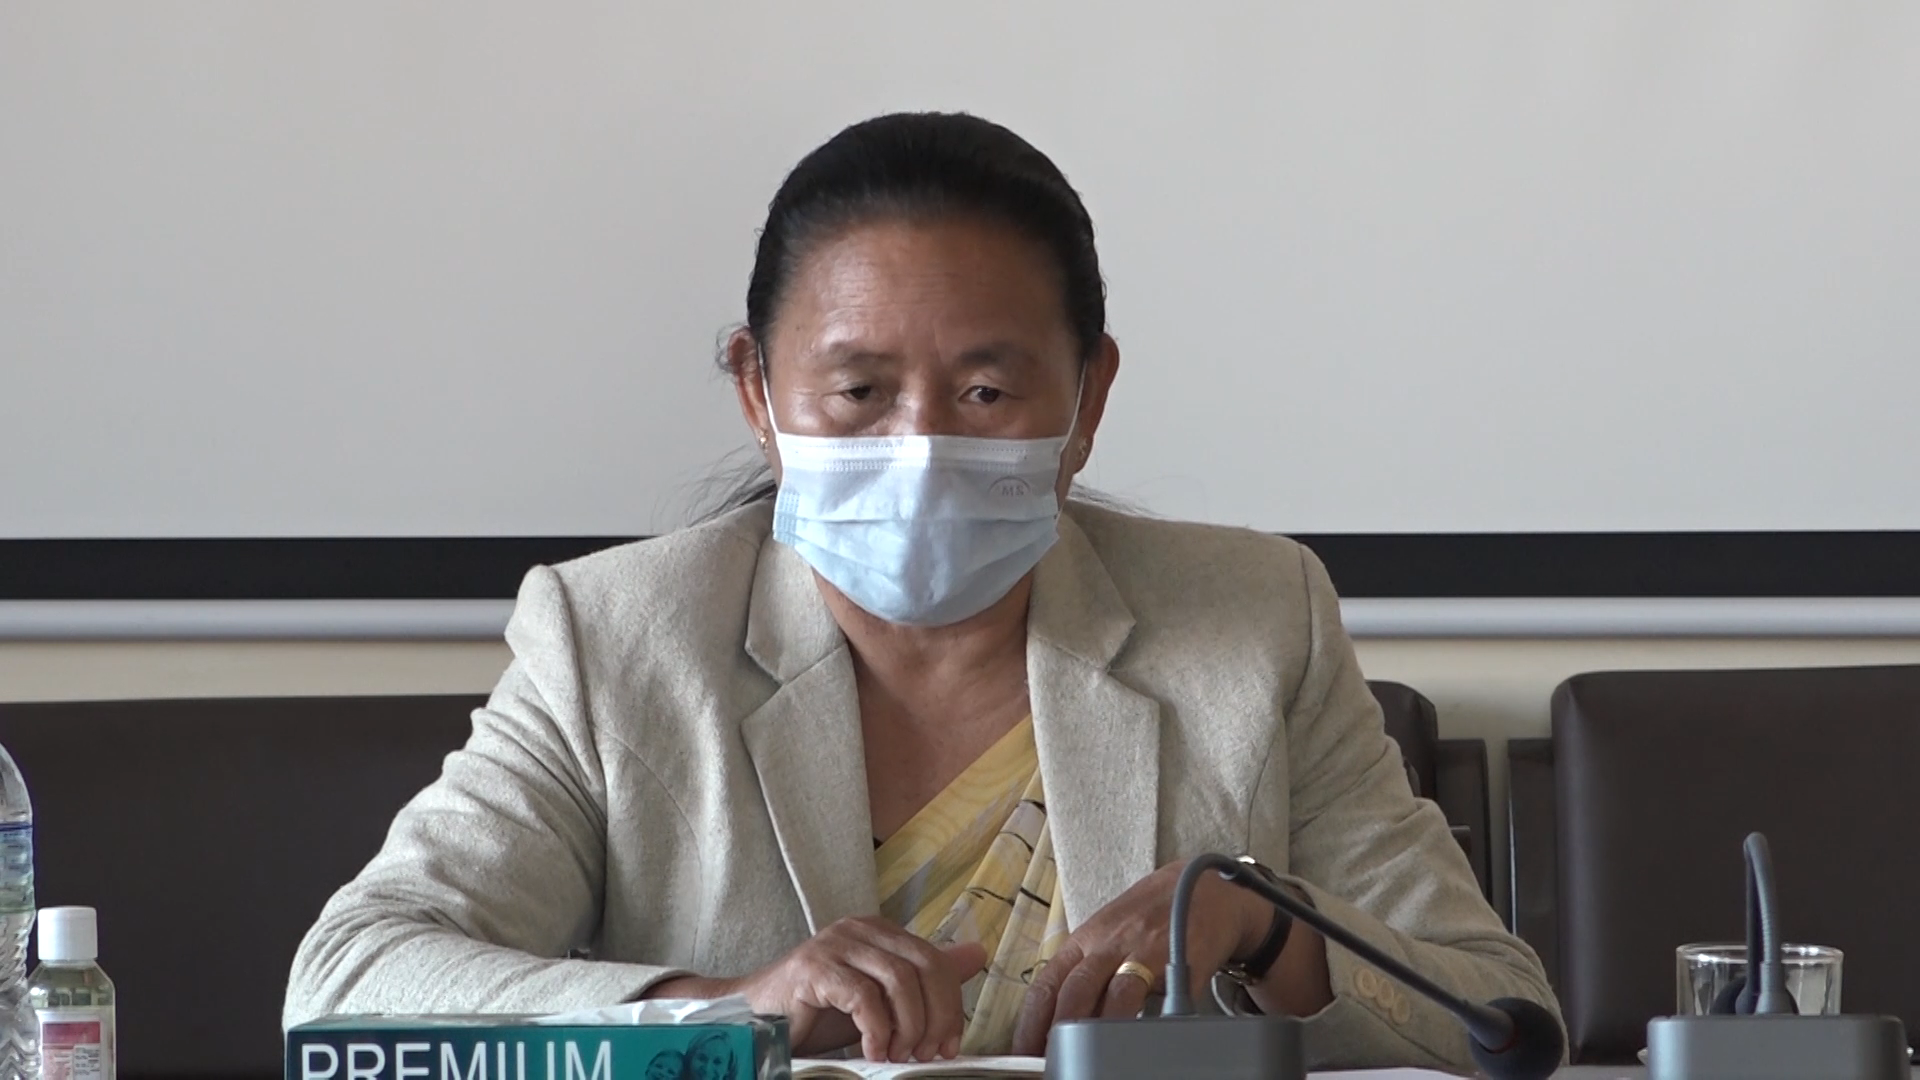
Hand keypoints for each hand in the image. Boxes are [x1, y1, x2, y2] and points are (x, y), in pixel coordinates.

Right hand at [648, 917, 986, 1061]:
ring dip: (907, 1026)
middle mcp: (860, 929)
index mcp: (880, 932)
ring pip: (898, 979)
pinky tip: (872, 1052)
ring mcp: (835, 944)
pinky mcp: (813, 968)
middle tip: (926, 1054)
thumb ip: (923, 978)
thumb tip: (977, 954)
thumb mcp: (879, 999)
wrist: (755, 1020)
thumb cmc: (816, 1013)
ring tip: (898, 1055)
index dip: (950, 1005)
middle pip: (923, 966)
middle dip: (935, 1016)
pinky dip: (876, 1030)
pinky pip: (863, 996)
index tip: (948, 1045)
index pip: (935, 960)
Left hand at [1010, 859, 1272, 1055]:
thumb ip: (1084, 972)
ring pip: (1116, 996)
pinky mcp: (1180, 963)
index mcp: (1083, 941)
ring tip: (1091, 1061)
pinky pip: (1164, 998)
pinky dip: (1152, 1022)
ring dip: (1101, 1032)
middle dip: (1060, 1033)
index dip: (1031, 1023)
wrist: (1204, 887)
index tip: (1023, 1053)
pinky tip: (1142, 1043)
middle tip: (1052, 1064)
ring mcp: (1145, 952)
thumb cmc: (1148, 916)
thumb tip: (1056, 1023)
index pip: (1047, 985)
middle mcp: (1108, 944)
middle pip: (1076, 992)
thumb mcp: (1106, 935)